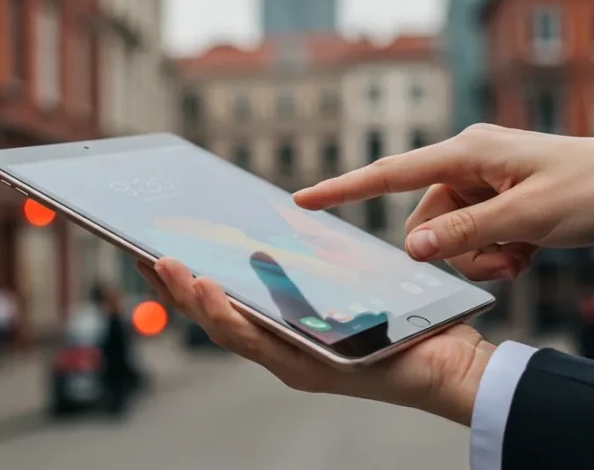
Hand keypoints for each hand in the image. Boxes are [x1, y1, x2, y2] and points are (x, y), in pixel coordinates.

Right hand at [135, 258, 493, 426]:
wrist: (452, 364)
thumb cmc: (407, 321)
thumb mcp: (352, 281)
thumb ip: (318, 262)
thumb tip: (289, 222)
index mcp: (286, 327)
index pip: (225, 300)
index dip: (186, 278)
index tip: (154, 247)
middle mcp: (281, 348)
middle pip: (213, 317)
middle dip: (173, 288)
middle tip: (141, 253)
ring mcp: (292, 363)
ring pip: (227, 332)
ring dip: (191, 300)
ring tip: (167, 267)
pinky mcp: (310, 371)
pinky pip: (260, 343)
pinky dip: (230, 316)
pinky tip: (212, 290)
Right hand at [294, 124, 593, 281]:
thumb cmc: (589, 190)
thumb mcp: (526, 219)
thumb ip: (464, 235)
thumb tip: (410, 249)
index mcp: (468, 151)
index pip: (391, 174)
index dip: (343, 190)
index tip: (302, 200)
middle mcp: (470, 161)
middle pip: (428, 221)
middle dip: (457, 251)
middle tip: (507, 257)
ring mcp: (485, 181)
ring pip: (452, 235)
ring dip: (482, 256)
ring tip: (525, 253)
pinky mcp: (500, 199)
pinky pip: (476, 236)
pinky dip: (497, 251)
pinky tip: (530, 251)